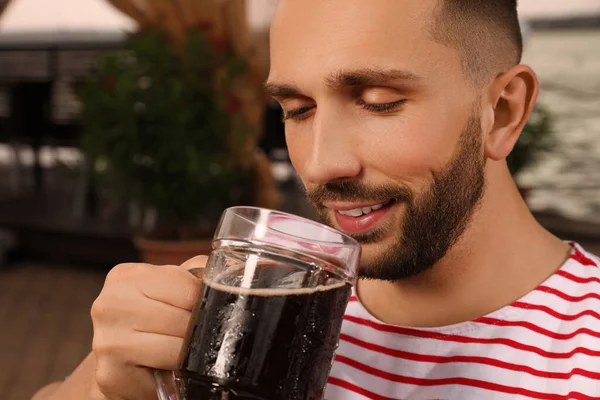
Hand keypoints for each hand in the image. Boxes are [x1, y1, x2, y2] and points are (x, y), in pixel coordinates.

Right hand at [90, 256, 206, 399]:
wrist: (120, 362)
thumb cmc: (149, 322)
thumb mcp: (171, 288)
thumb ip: (197, 273)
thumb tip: (234, 269)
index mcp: (125, 276)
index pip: (187, 286)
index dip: (202, 301)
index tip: (198, 309)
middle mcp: (110, 304)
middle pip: (182, 316)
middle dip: (195, 328)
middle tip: (191, 334)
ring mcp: (106, 339)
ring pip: (176, 344)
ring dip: (187, 350)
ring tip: (180, 348)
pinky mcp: (111, 373)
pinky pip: (165, 368)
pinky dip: (174, 370)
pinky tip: (166, 365)